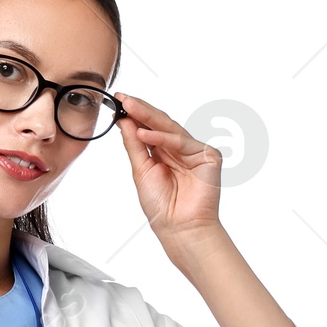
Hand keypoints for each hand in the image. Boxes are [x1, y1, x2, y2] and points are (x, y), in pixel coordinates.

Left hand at [115, 93, 223, 249]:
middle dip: (140, 109)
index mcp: (164, 153)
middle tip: (123, 97)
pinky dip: (163, 137)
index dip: (135, 114)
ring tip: (129, 107)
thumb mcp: (141, 171)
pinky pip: (181, 141)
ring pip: (170, 128)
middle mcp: (179, 150)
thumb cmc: (162, 207)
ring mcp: (195, 151)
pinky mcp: (208, 156)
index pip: (149, 128)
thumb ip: (134, 145)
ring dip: (148, 116)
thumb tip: (124, 121)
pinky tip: (144, 132)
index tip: (118, 101)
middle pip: (160, 123)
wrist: (179, 228)